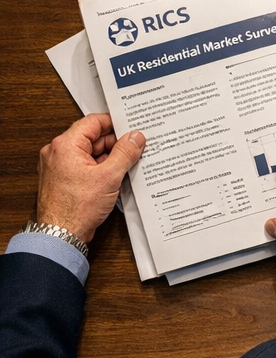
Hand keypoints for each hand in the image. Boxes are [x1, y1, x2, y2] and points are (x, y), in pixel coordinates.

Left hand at [36, 114, 144, 242]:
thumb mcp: (109, 176)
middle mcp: (58, 153)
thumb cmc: (76, 208)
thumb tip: (136, 137)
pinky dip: (100, 168)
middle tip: (135, 149)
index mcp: (65, 145)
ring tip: (127, 165)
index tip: (132, 128)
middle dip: (115, 143)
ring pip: (90, 153)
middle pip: (92, 138)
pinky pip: (85, 166)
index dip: (115, 123)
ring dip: (109, 157)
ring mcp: (59, 166)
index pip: (93, 122)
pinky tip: (115, 177)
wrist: (60, 235)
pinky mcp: (63, 179)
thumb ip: (125, 152)